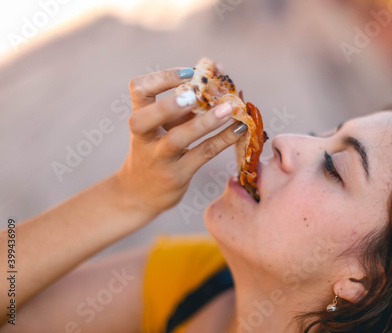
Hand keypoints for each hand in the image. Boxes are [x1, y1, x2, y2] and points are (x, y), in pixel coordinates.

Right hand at [114, 67, 246, 215]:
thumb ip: (182, 104)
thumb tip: (216, 73)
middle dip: (169, 105)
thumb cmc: (155, 149)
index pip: (138, 90)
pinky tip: (240, 129)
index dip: (160, 78)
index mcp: (139, 118)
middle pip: (145, 118)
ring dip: (204, 123)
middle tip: (193, 95)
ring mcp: (159, 158)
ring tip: (228, 109)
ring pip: (178, 138)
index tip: (188, 73)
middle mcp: (144, 137)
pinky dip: (223, 139)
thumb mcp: (161, 126)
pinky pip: (203, 154)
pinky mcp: (178, 175)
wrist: (139, 193)